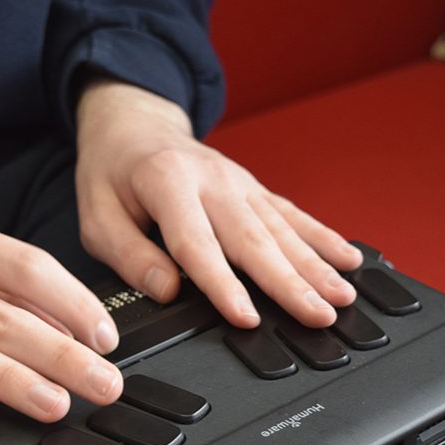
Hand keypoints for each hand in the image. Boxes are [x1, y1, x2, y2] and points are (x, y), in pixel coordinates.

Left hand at [75, 79, 363, 328]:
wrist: (134, 125)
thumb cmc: (113, 174)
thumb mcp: (96, 216)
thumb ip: (129, 255)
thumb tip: (166, 290)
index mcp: (168, 184)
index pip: (198, 244)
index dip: (223, 285)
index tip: (247, 318)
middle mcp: (213, 180)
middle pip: (254, 238)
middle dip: (290, 282)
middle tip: (319, 315)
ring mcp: (239, 183)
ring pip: (282, 228)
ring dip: (316, 265)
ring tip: (342, 297)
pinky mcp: (254, 189)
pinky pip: (293, 214)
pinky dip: (323, 238)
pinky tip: (349, 259)